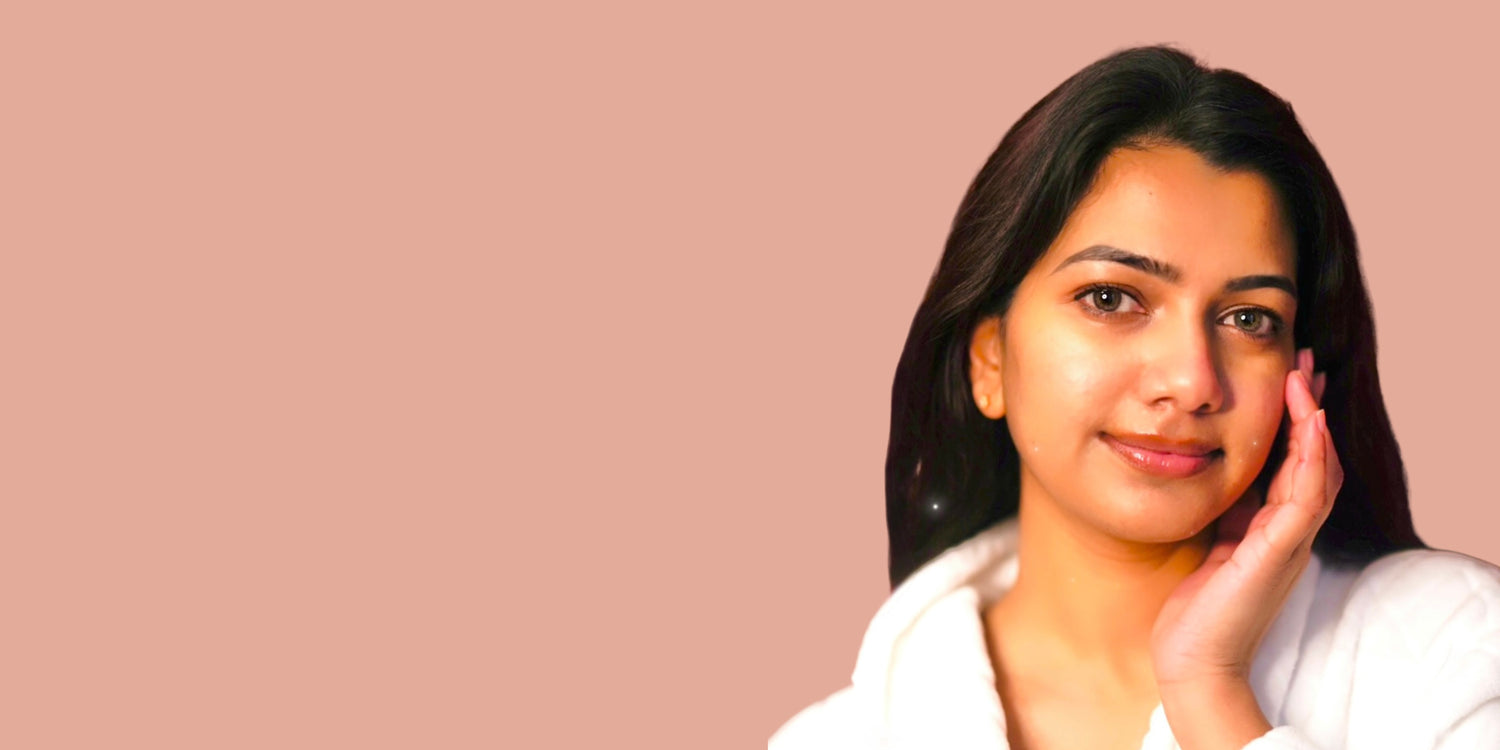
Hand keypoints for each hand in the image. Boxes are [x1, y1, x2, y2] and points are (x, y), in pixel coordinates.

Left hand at [1149, 348, 1343, 737]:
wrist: (1192, 662)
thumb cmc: (1193, 610)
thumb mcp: (1207, 544)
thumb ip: (1219, 513)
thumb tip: (1206, 469)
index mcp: (1271, 531)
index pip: (1295, 467)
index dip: (1296, 424)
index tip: (1288, 381)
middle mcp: (1289, 534)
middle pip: (1315, 460)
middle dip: (1311, 410)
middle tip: (1305, 364)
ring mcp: (1289, 544)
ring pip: (1317, 471)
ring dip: (1313, 422)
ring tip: (1305, 379)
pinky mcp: (1279, 553)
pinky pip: (1305, 497)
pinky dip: (1311, 458)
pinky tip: (1309, 423)